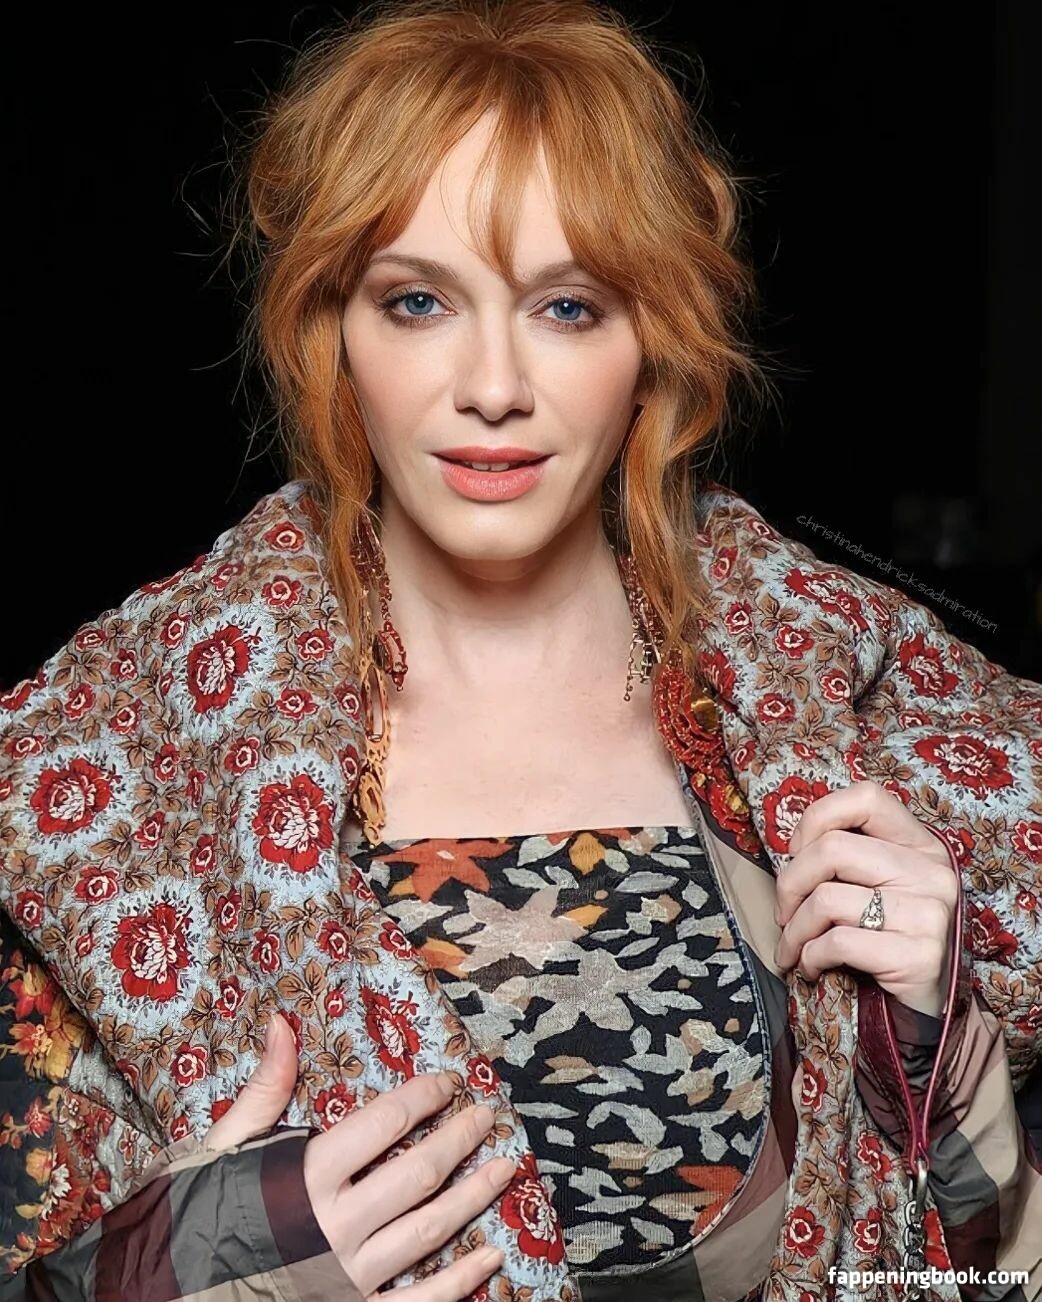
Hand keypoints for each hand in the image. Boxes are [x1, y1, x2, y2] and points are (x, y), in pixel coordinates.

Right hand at [206, 1013, 511, 1298]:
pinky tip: (490, 1257)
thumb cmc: (192, 1219)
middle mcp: (335, 1227)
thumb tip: (281, 1024)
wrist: (162, 1301)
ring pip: (428, 1231)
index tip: (447, 1081)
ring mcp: (348, 1279)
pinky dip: (460, 1282)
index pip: (384, 1123)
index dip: (423, 1097)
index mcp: (305, 1177)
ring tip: (504, 1168)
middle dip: (459, 1139)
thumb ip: (264, 1089)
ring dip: (472, 1197)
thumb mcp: (222, 1147)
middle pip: (418, 1174)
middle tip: (486, 1116)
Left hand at [773, 780, 957, 1016]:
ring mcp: (930, 913)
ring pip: (826, 899)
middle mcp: (932, 872)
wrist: (925, 1010)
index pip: (866, 798)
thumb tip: (790, 849)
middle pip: (831, 850)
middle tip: (783, 913)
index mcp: (922, 845)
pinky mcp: (919, 955)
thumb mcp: (878, 887)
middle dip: (790, 884)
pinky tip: (811, 967)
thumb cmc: (887, 939)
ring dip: (795, 930)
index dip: (818, 818)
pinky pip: (838, 942)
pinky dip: (810, 956)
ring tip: (792, 947)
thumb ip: (849, 857)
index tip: (796, 853)